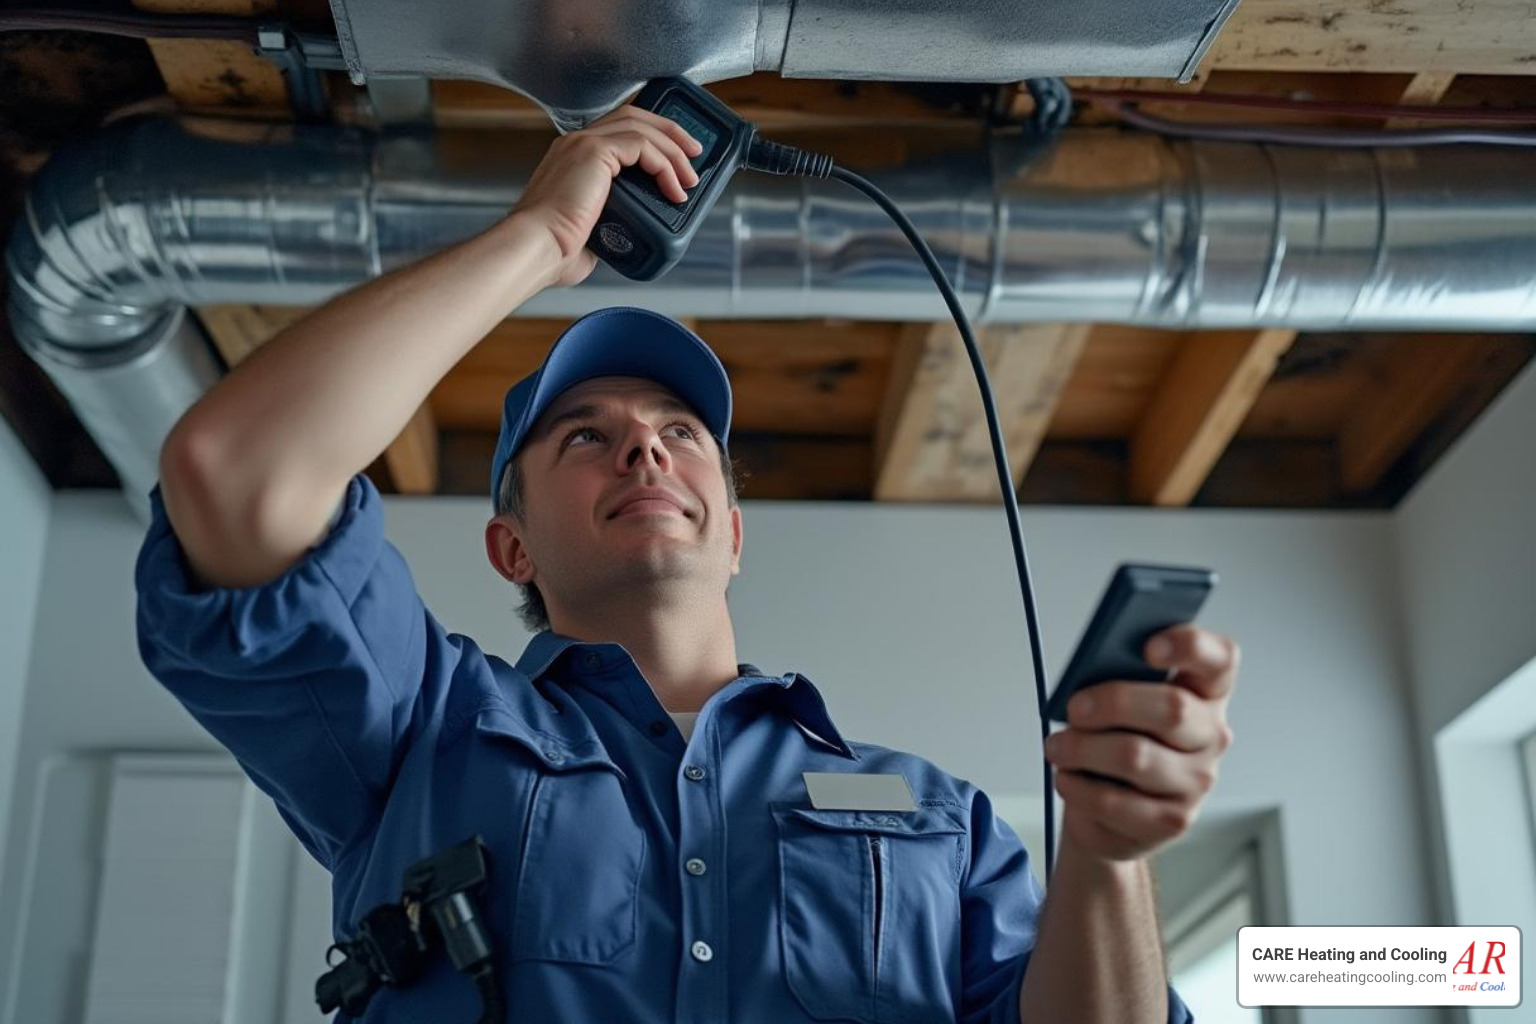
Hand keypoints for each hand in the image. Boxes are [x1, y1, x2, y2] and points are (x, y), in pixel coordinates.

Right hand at [511, 101, 703, 288]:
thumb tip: (629, 233)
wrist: (535, 249)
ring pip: (641, 127)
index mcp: (573, 157)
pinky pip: (642, 145)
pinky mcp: (594, 151)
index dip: (651, 136)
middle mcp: (577, 143)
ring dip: (673, 150)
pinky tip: (674, 188)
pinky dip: (664, 164)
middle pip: (633, 116)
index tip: (676, 156)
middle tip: (693, 154)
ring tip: (690, 176)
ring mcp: (583, 143)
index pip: (618, 129)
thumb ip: (610, 222)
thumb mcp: (590, 231)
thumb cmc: (554, 250)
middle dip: (669, 132)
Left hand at [1043, 625, 1237, 862]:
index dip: (1190, 646)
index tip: (1149, 646)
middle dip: (1113, 703)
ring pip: (1135, 757)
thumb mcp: (1117, 700)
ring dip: (1082, 748)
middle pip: (1173, 709)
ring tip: (1056, 747)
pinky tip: (1067, 778)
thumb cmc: (1112, 737)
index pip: (1220, 660)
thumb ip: (1117, 677)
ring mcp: (1197, 781)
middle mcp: (1212, 735)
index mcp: (1204, 692)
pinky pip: (1114, 801)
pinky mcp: (1173, 820)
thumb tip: (1090, 669)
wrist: (1108, 811)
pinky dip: (1078, 786)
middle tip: (1074, 708)